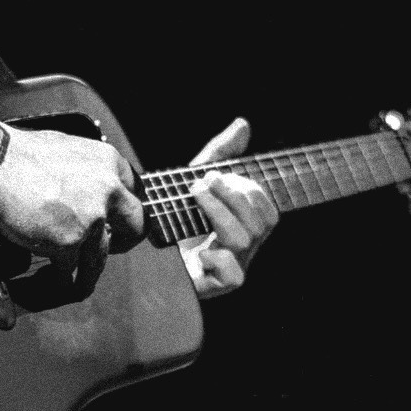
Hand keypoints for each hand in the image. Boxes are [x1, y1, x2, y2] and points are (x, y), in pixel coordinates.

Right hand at [0, 125, 146, 294]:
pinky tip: (55, 281)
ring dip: (90, 272)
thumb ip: (83, 170)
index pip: (133, 190)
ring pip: (101, 257)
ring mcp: (90, 218)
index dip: (123, 209)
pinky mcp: (68, 243)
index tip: (117, 220)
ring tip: (81, 282)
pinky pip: (70, 271)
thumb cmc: (18, 152)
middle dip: (124, 242)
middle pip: (134, 226)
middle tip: (113, 248)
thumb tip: (83, 186)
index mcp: (107, 162)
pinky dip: (62, 280)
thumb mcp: (64, 148)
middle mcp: (107, 189)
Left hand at [179, 117, 278, 299]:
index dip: (250, 192)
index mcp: (244, 227)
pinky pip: (233, 277)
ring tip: (193, 195)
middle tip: (203, 181)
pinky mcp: (211, 286)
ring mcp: (229, 269)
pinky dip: (218, 259)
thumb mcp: (196, 178)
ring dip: (219, 212)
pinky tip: (198, 248)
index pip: (268, 212)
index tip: (219, 175)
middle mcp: (242, 250)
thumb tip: (243, 124)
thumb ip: (221, 153)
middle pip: (260, 225)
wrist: (143, 244)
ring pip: (244, 242)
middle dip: (233, 196)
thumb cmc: (176, 212)